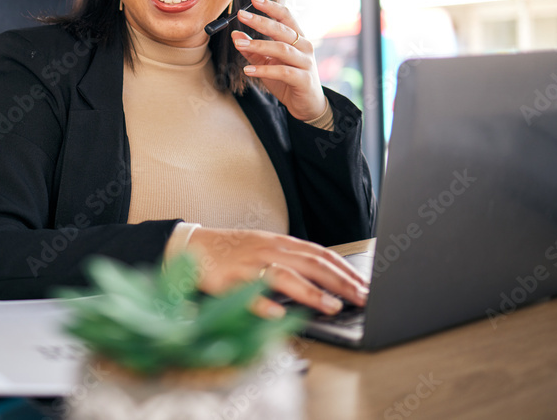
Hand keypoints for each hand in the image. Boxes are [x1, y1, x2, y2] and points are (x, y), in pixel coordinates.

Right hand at [184, 227, 368, 317]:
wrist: (191, 245)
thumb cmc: (232, 251)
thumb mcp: (266, 249)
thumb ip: (292, 261)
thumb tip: (325, 278)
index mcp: (280, 243)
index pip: (320, 254)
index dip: (345, 269)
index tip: (365, 284)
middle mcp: (268, 250)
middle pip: (310, 263)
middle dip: (339, 281)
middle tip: (362, 297)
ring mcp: (248, 264)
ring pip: (284, 276)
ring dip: (310, 292)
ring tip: (331, 306)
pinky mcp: (228, 280)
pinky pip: (248, 293)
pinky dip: (264, 304)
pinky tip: (279, 314)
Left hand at [232, 0, 327, 121]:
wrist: (307, 105)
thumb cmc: (288, 80)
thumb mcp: (268, 63)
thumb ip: (253, 49)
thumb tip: (235, 35)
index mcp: (298, 38)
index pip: (286, 16)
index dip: (270, 7)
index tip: (253, 0)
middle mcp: (304, 46)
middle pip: (282, 29)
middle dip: (260, 21)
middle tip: (241, 15)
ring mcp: (306, 62)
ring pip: (281, 49)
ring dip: (258, 45)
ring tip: (239, 44)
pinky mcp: (303, 79)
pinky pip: (282, 71)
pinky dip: (263, 70)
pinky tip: (248, 70)